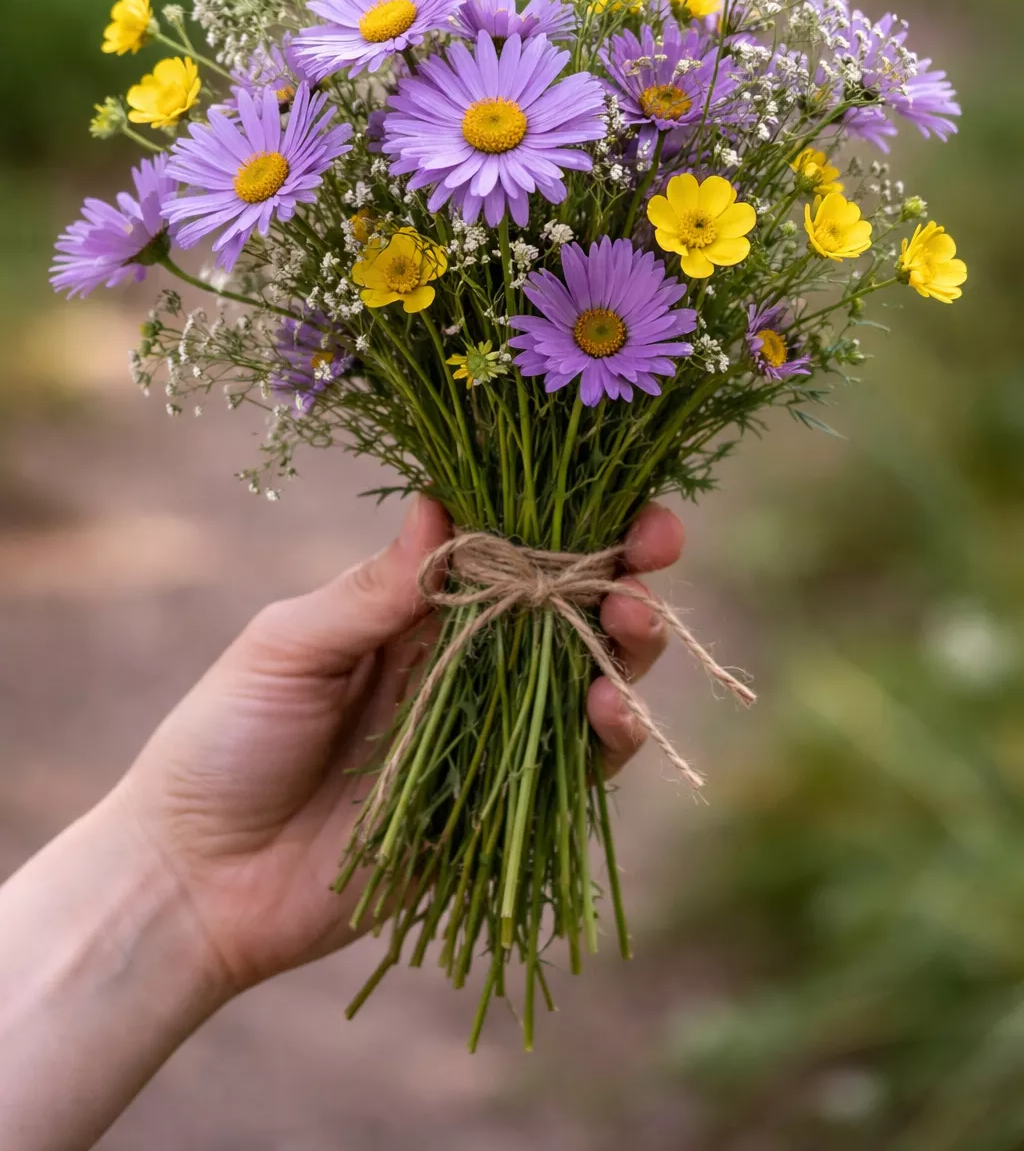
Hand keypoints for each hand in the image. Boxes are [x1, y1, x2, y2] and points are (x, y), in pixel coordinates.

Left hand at [117, 495, 683, 996]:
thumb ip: (370, 590)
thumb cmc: (224, 741)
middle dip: (619, 570)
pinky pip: (572, 764)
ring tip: (633, 623)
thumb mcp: (286, 648)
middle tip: (652, 552)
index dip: (568, 514)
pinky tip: (612, 712)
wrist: (200, 878)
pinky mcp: (497, 804)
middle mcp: (462, 656)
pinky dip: (608, 736)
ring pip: (583, 673)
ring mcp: (485, 729)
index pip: (509, 541)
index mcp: (412, 605)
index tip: (620, 493)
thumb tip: (441, 502)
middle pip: (565, 601)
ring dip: (623, 643)